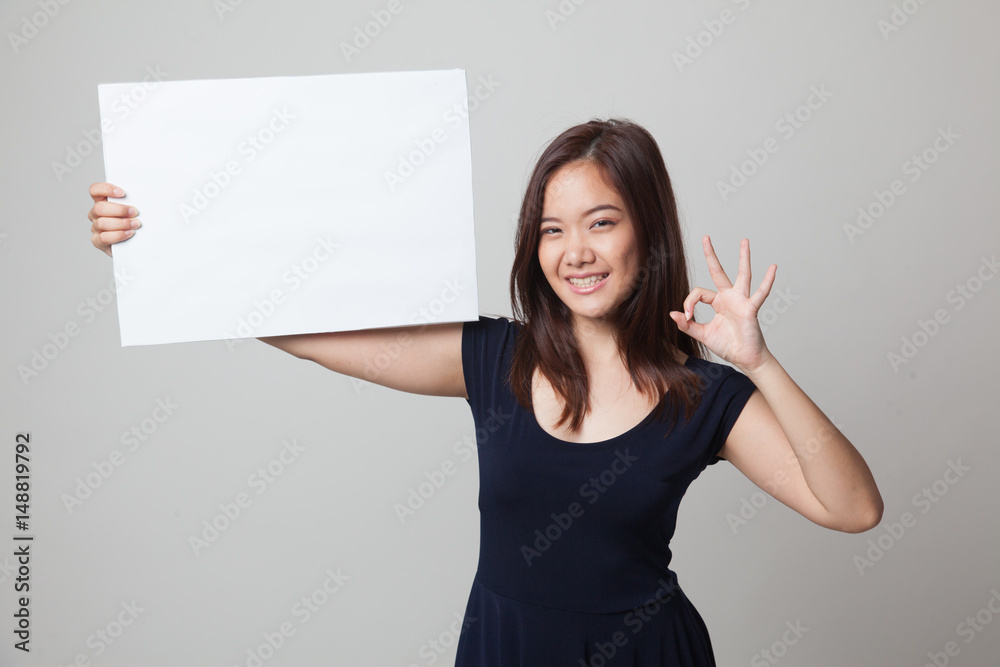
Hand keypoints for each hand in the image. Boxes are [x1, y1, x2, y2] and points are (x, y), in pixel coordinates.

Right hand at [88, 182, 139, 256]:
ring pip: (102, 223)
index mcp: (102, 201)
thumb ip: (133, 201)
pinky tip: (129, 233)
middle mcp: (96, 214)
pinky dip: (118, 235)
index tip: (122, 193)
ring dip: (122, 223)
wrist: (135, 243)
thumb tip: (145, 196)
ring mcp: (96, 227)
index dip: (106, 189)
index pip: (95, 190)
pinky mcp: (98, 241)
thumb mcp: (134, 209)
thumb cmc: (135, 222)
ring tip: (136, 224)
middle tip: (135, 212)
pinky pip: (104, 238)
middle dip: (120, 210)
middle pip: (99, 208)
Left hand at [670, 235, 775, 372]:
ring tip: (744, 241)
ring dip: (743, 257)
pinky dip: (767, 281)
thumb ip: (687, 324)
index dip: (689, 302)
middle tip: (705, 237)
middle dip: (711, 255)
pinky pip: (760, 293)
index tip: (687, 317)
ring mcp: (741, 301)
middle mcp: (729, 297)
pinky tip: (773, 268)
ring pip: (742, 275)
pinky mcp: (751, 309)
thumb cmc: (727, 345)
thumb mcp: (702, 334)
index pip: (698, 292)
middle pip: (718, 271)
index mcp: (717, 302)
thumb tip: (671, 313)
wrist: (744, 358)